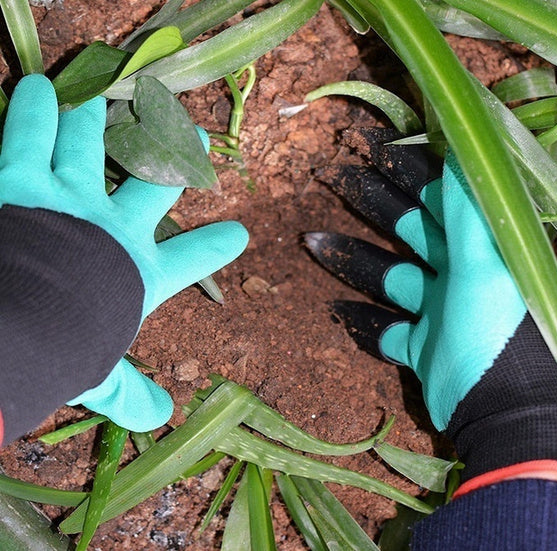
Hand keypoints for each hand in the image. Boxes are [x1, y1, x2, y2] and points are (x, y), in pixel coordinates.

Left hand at [0, 75, 247, 431]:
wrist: (22, 323)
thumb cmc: (67, 349)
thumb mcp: (100, 379)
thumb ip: (128, 395)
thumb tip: (159, 420)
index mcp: (138, 274)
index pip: (192, 261)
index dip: (217, 248)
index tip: (239, 234)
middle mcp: (113, 227)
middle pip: (157, 183)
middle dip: (180, 159)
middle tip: (196, 138)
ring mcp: (70, 197)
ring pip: (93, 147)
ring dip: (101, 122)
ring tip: (107, 98)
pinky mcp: (21, 178)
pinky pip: (29, 136)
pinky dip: (33, 111)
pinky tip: (36, 88)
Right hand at [306, 129, 525, 429]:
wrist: (501, 415)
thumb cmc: (497, 337)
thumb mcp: (486, 269)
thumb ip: (468, 215)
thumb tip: (458, 154)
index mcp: (477, 249)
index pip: (437, 196)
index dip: (405, 169)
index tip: (369, 147)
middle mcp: (457, 273)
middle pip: (405, 228)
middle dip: (369, 202)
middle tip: (331, 176)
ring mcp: (436, 310)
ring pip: (387, 275)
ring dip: (349, 258)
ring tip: (310, 241)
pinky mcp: (420, 345)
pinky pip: (384, 327)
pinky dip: (361, 318)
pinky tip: (334, 306)